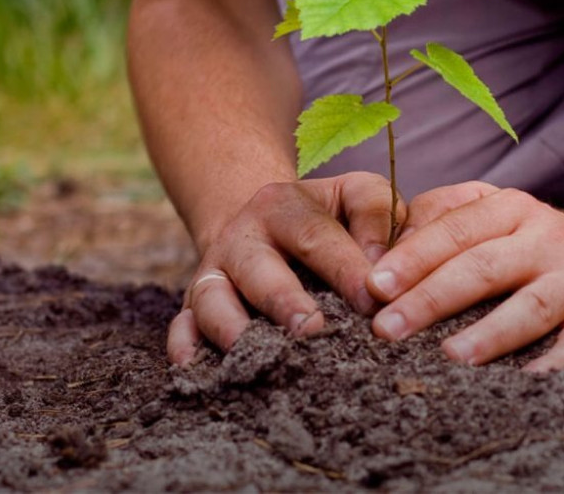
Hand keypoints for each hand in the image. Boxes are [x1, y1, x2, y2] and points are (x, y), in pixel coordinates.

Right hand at [167, 171, 404, 364]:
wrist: (264, 222)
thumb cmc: (327, 216)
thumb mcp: (354, 195)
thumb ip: (376, 217)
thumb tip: (382, 270)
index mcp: (283, 205)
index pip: (315, 235)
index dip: (344, 268)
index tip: (373, 301)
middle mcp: (242, 237)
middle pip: (259, 269)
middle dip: (285, 302)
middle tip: (314, 330)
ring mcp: (213, 272)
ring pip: (212, 299)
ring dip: (234, 329)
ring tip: (265, 357)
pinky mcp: (193, 304)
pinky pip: (180, 325)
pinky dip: (184, 346)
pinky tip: (196, 368)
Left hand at [365, 182, 563, 371]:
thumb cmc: (539, 240)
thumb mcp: (500, 211)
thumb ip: (445, 218)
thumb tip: (384, 246)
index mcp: (512, 209)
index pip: (456, 230)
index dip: (413, 257)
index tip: (374, 285)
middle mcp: (547, 240)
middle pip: (483, 267)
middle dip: (431, 298)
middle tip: (387, 328)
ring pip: (531, 307)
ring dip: (489, 333)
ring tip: (449, 356)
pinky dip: (554, 368)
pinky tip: (523, 386)